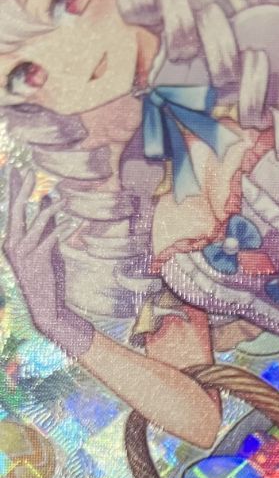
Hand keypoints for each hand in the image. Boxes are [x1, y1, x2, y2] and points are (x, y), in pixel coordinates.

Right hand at [4, 168, 93, 361]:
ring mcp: (23, 253)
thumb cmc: (47, 279)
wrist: (48, 308)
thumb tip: (48, 201)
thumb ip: (46, 226)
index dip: (14, 188)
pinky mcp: (38, 261)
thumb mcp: (46, 249)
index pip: (12, 209)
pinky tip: (69, 223)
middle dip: (22, 189)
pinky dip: (59, 230)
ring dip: (51, 210)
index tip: (16, 169)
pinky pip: (49, 239)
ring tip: (64, 200)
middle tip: (30, 171)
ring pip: (35, 223)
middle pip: (16, 210)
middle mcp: (12, 245)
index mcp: (11, 241)